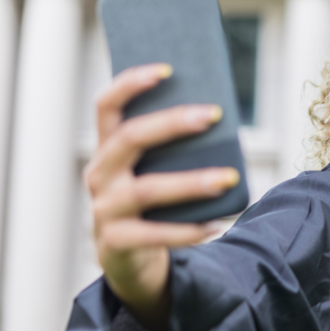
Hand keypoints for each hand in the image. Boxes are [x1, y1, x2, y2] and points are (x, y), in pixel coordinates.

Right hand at [83, 63, 235, 330]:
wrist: (132, 261)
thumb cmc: (155, 204)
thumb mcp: (158, 171)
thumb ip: (176, 148)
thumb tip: (218, 118)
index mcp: (108, 150)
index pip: (107, 106)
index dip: (131, 83)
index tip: (167, 69)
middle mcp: (100, 174)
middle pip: (130, 138)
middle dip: (173, 123)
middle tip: (214, 114)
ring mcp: (104, 209)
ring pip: (148, 188)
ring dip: (192, 182)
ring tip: (229, 178)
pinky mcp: (116, 243)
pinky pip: (155, 234)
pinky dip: (188, 230)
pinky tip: (216, 224)